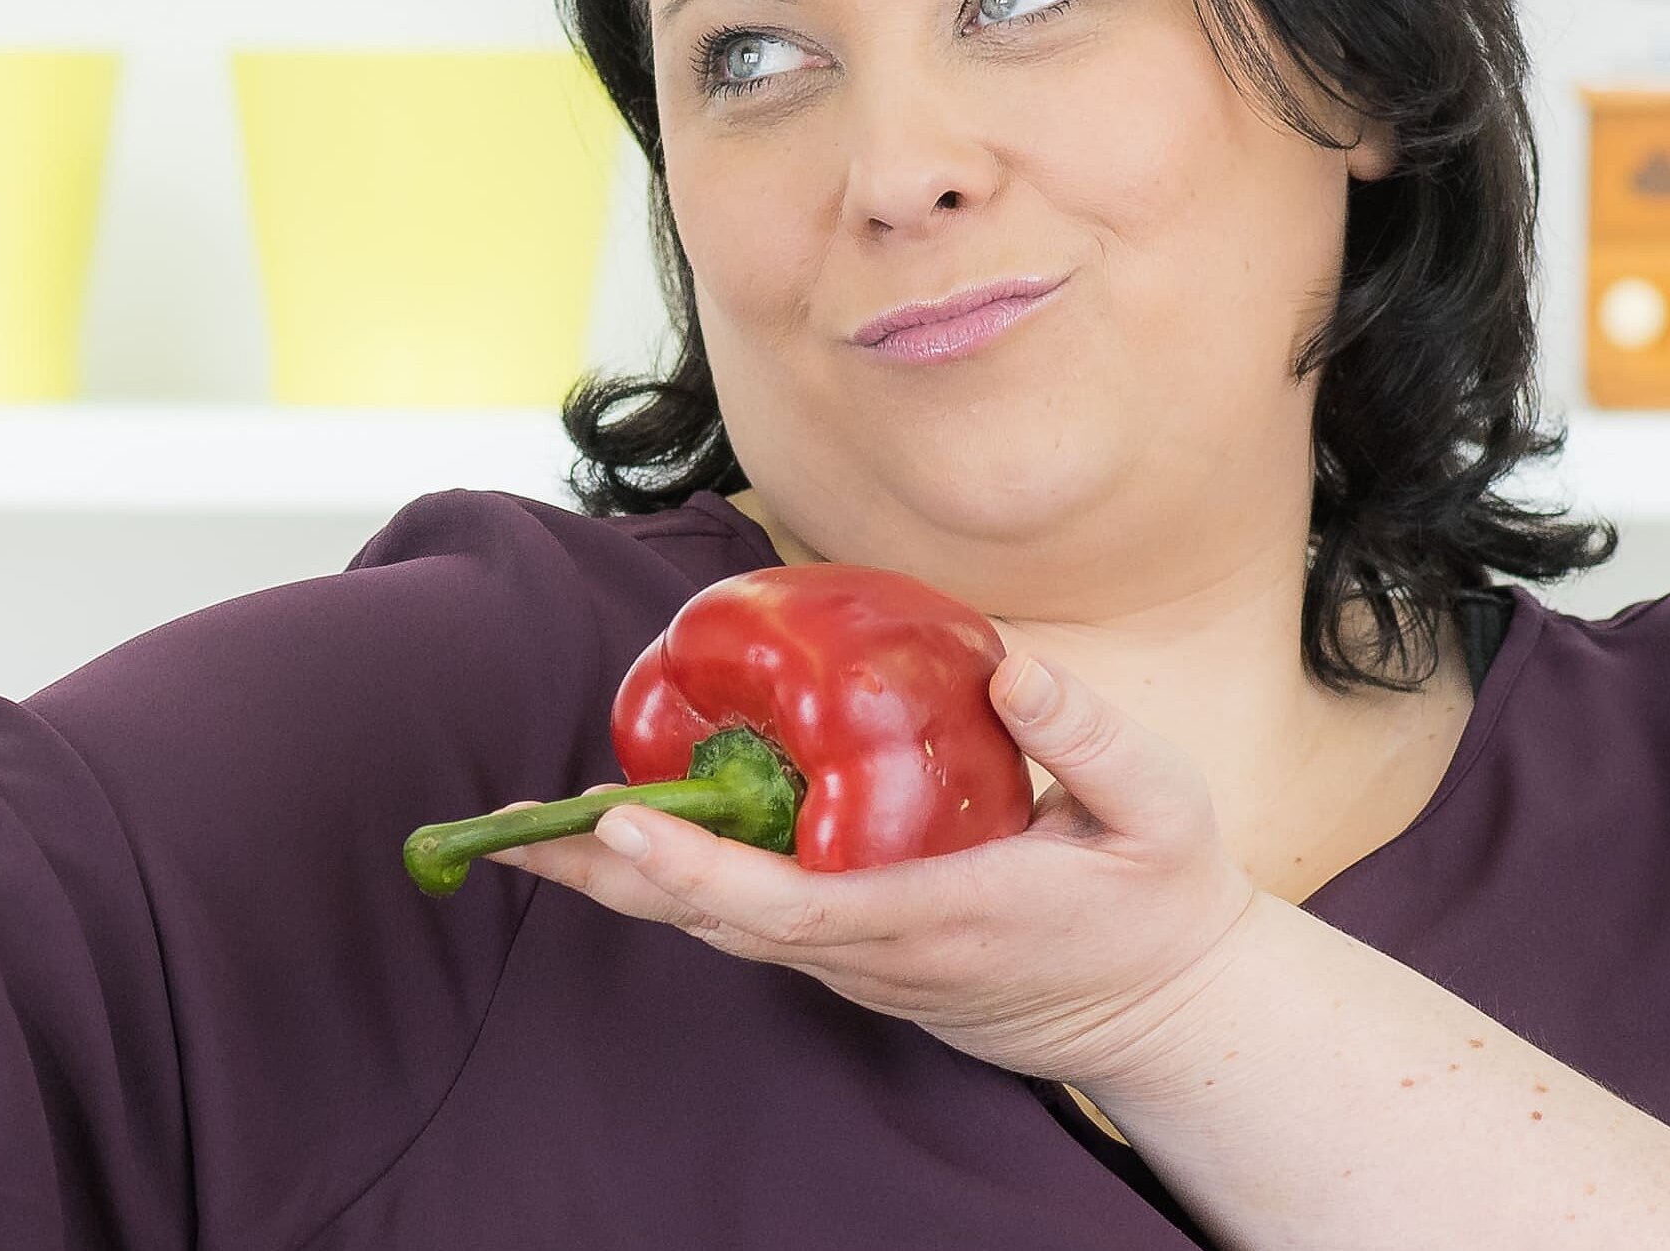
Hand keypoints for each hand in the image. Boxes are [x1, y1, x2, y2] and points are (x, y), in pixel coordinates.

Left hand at [489, 653, 1272, 1090]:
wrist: (1164, 1008)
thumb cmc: (1159, 899)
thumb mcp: (1163, 810)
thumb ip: (1091, 737)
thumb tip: (1007, 662)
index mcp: (941, 915)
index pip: (794, 905)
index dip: (698, 869)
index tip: (620, 820)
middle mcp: (877, 953)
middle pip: (717, 925)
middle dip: (608, 877)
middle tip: (505, 827)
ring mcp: (858, 964)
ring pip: (717, 929)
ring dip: (620, 882)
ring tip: (525, 829)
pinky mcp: (852, 955)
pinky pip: (743, 923)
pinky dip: (670, 883)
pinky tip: (618, 838)